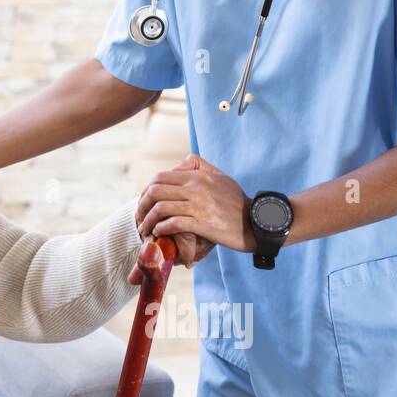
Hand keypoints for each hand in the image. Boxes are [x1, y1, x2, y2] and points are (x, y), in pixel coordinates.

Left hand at [136, 154, 251, 252]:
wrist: (258, 222)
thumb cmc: (237, 202)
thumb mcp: (220, 177)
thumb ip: (200, 166)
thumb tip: (181, 163)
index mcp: (198, 176)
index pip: (160, 177)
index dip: (146, 190)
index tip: (143, 203)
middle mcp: (196, 188)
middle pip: (155, 191)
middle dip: (141, 205)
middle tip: (139, 218)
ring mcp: (199, 206)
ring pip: (160, 208)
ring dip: (147, 220)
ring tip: (144, 230)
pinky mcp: (203, 224)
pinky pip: (173, 223)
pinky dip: (161, 228)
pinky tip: (159, 233)